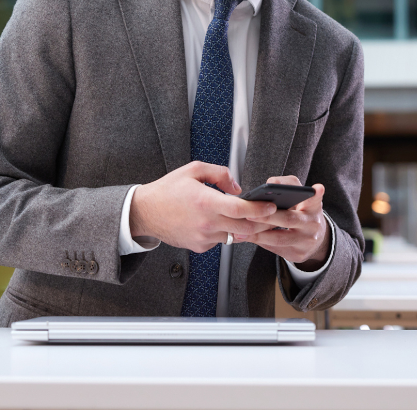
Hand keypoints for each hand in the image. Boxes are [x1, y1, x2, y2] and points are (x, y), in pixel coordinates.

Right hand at [130, 161, 277, 252]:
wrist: (145, 212)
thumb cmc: (167, 190)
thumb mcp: (193, 170)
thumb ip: (220, 174)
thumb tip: (238, 188)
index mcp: (206, 201)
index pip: (241, 210)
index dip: (260, 209)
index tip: (271, 206)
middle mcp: (206, 223)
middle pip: (245, 228)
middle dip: (260, 222)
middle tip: (268, 215)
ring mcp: (203, 237)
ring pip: (234, 236)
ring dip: (242, 228)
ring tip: (243, 217)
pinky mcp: (199, 246)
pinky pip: (220, 241)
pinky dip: (224, 233)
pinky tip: (217, 222)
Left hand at [243, 176, 329, 270]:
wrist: (314, 238)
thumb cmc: (300, 212)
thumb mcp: (300, 200)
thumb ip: (287, 188)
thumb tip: (270, 183)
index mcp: (313, 206)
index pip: (315, 198)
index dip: (315, 194)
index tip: (317, 188)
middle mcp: (312, 223)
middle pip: (289, 219)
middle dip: (267, 217)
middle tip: (249, 215)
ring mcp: (306, 241)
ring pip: (279, 238)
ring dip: (258, 234)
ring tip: (240, 231)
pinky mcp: (298, 254)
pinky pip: (275, 248)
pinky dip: (259, 242)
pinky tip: (246, 238)